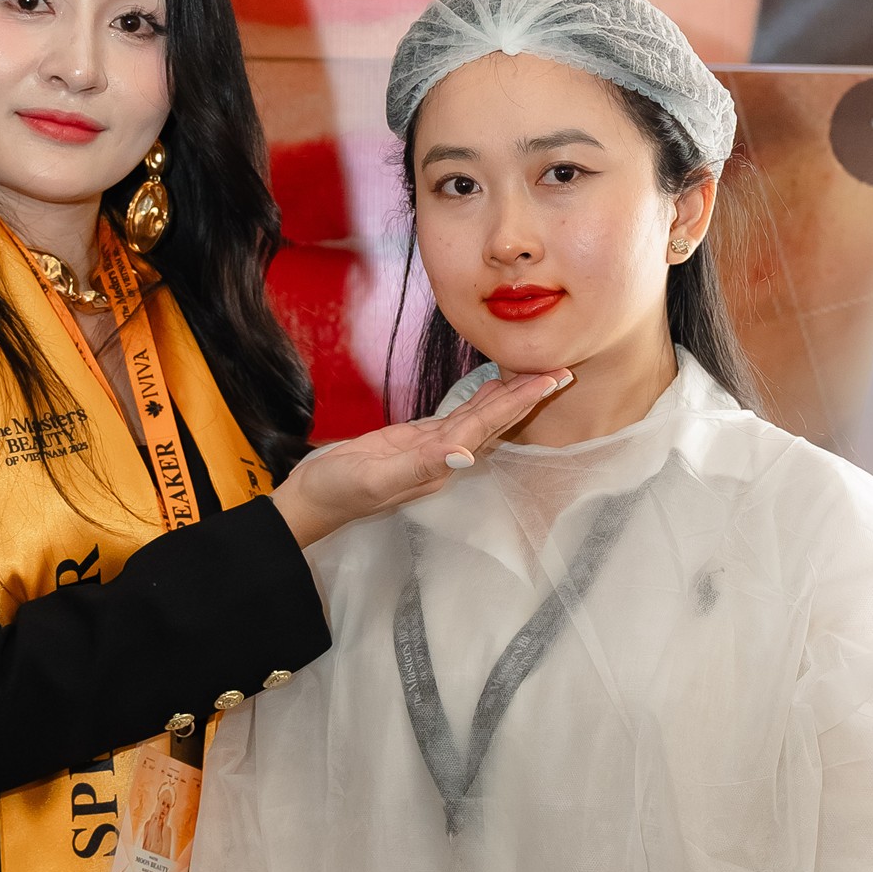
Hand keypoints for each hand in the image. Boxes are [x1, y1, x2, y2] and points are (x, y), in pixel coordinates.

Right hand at [271, 370, 571, 550]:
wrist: (310, 501)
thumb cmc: (337, 491)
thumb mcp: (375, 478)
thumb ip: (420, 466)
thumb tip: (465, 456)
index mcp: (439, 465)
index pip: (488, 427)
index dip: (519, 402)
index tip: (550, 380)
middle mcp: (443, 458)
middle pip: (494, 422)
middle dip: (527, 396)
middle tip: (562, 370)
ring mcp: (430, 450)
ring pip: (479, 419)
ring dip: (509, 397)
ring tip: (537, 375)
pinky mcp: (414, 441)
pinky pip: (457, 417)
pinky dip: (477, 400)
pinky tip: (490, 388)